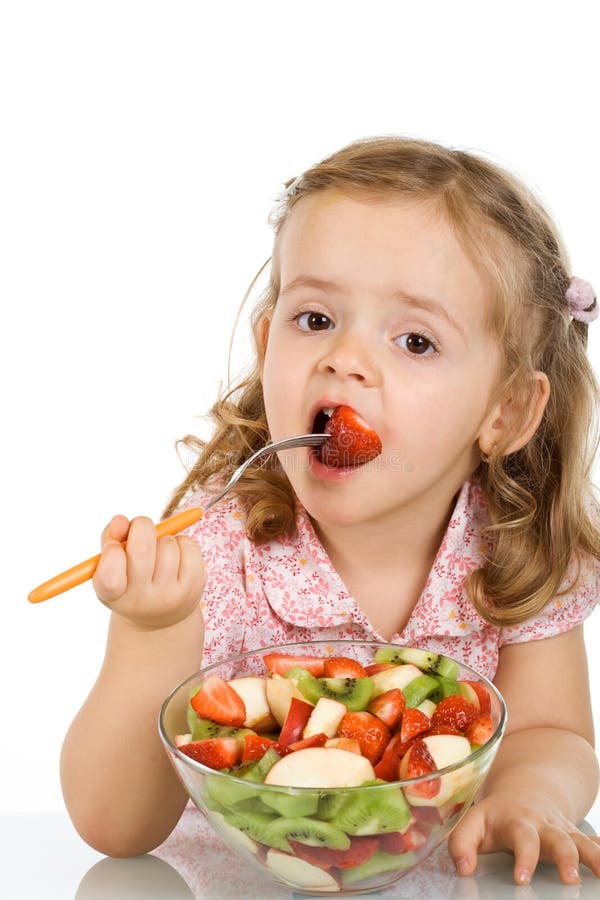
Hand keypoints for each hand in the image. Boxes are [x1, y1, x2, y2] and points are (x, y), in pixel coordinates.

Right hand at [93, 515, 206, 629]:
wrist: (160, 617)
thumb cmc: (129, 580)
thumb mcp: (112, 564)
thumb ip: (110, 538)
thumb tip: (121, 520)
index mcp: (113, 596)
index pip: (110, 579)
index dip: (111, 554)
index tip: (114, 546)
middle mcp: (140, 601)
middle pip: (142, 551)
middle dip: (141, 526)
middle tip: (141, 526)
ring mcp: (169, 596)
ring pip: (167, 545)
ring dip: (163, 537)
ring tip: (159, 550)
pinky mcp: (193, 588)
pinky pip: (189, 547)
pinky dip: (182, 541)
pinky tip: (176, 554)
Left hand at [448, 790, 599, 884]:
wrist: (527, 792)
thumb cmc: (497, 816)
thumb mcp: (474, 823)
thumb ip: (462, 843)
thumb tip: (463, 869)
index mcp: (518, 821)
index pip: (522, 838)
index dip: (524, 857)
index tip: (522, 879)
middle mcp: (545, 825)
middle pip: (559, 839)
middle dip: (565, 858)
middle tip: (569, 880)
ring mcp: (564, 831)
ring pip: (582, 842)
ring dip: (594, 857)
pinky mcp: (577, 837)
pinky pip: (594, 843)